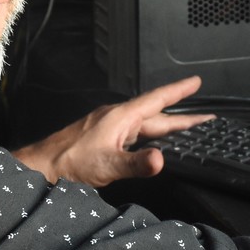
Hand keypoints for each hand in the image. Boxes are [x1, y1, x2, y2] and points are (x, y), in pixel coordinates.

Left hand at [12, 76, 212, 187]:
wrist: (42, 167)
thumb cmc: (70, 163)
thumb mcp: (107, 165)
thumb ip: (136, 164)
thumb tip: (160, 160)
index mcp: (121, 117)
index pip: (157, 100)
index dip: (179, 91)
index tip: (197, 82)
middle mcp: (117, 118)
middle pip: (156, 114)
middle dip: (182, 115)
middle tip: (206, 117)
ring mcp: (110, 127)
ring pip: (145, 124)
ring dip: (167, 125)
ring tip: (187, 127)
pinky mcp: (104, 137)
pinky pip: (134, 132)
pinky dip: (150, 135)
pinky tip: (152, 143)